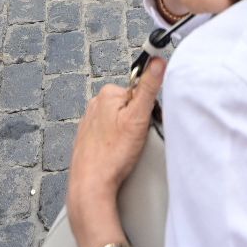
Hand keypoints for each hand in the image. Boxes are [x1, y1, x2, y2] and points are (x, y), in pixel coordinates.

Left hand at [67, 57, 167, 246]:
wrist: (91, 184)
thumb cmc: (112, 155)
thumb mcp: (138, 118)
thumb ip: (148, 87)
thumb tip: (157, 61)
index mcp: (107, 93)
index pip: (140, 93)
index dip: (147, 110)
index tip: (143, 124)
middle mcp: (96, 104)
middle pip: (130, 106)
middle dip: (137, 121)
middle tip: (135, 139)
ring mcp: (90, 121)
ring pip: (121, 121)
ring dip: (127, 133)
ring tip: (125, 149)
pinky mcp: (89, 137)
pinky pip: (111, 134)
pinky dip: (116, 142)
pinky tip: (117, 154)